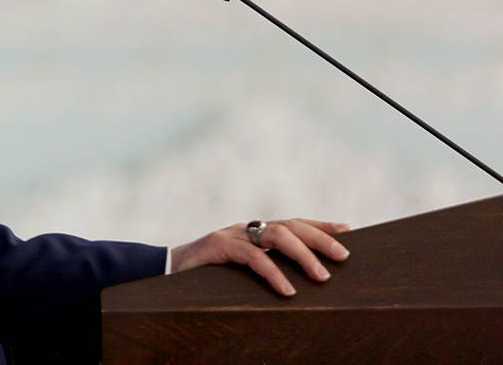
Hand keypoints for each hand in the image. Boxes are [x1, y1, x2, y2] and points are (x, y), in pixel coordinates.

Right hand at [170, 218, 350, 295]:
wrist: (163, 270)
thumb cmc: (204, 275)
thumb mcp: (239, 271)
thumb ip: (262, 268)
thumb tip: (298, 283)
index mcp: (253, 232)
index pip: (293, 223)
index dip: (320, 225)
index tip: (349, 230)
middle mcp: (245, 228)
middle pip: (291, 226)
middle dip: (320, 239)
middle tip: (344, 258)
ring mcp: (232, 234)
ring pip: (276, 236)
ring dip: (303, 256)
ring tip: (322, 278)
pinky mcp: (218, 246)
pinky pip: (253, 257)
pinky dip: (273, 273)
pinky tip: (287, 290)